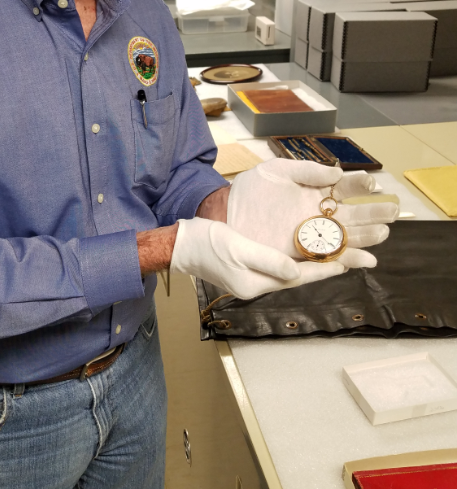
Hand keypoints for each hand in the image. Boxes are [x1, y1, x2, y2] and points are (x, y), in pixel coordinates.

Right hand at [170, 217, 345, 300]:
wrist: (182, 246)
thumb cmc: (207, 243)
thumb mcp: (238, 248)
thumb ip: (268, 259)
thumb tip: (296, 270)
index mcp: (254, 284)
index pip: (296, 279)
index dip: (321, 270)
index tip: (344, 262)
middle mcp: (256, 286)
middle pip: (296, 279)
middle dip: (321, 268)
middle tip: (348, 258)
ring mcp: (251, 279)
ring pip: (288, 273)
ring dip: (310, 265)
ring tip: (332, 255)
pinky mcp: (247, 270)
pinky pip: (278, 267)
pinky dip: (293, 261)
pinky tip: (303, 253)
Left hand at [227, 159, 397, 267]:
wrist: (226, 211)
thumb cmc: (250, 189)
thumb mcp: (276, 171)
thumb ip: (306, 170)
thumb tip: (337, 173)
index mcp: (315, 192)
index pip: (344, 189)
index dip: (360, 186)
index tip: (372, 183)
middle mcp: (317, 216)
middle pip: (352, 216)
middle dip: (373, 214)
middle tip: (392, 211)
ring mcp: (310, 236)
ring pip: (344, 239)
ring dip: (364, 238)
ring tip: (382, 233)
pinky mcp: (300, 254)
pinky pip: (327, 259)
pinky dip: (346, 260)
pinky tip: (364, 259)